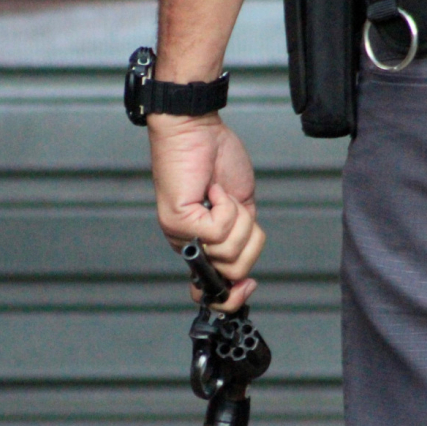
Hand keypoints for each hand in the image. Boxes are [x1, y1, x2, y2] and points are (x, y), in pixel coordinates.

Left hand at [147, 112, 265, 312]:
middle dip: (248, 239)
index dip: (233, 295)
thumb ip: (243, 239)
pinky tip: (214, 190)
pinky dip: (227, 206)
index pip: (212, 292)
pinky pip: (219, 231)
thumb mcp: (241, 209)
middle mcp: (188, 245)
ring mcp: (181, 235)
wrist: (197, 129)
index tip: (247, 286)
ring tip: (221, 195)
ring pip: (228, 251)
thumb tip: (244, 273)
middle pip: (234, 270)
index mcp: (202, 245)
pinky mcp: (179, 221)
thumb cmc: (218, 160)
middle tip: (235, 211)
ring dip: (238, 218)